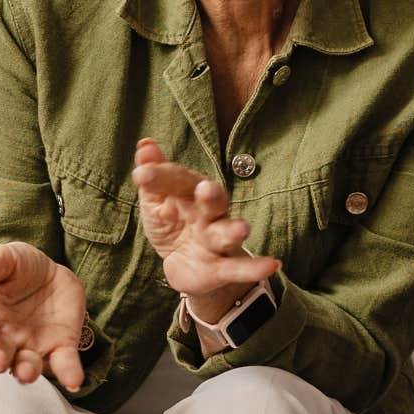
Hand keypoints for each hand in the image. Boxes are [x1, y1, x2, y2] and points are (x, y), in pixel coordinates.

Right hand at [0, 242, 87, 389]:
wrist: (50, 275)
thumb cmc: (19, 269)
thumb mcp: (7, 258)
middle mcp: (3, 337)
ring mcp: (30, 346)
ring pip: (25, 364)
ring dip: (25, 371)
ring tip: (27, 374)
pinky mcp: (59, 347)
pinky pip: (63, 363)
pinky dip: (68, 373)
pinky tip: (74, 381)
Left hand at [131, 138, 279, 320]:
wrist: (185, 265)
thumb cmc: (174, 223)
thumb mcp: (157, 201)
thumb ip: (155, 177)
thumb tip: (146, 145)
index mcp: (190, 194)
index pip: (179, 180)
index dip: (162, 176)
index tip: (142, 174)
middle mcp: (209, 213)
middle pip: (213, 201)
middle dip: (211, 195)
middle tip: (205, 189)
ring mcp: (217, 239)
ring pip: (226, 233)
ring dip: (233, 231)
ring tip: (241, 230)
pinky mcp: (222, 267)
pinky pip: (238, 267)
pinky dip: (255, 268)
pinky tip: (272, 265)